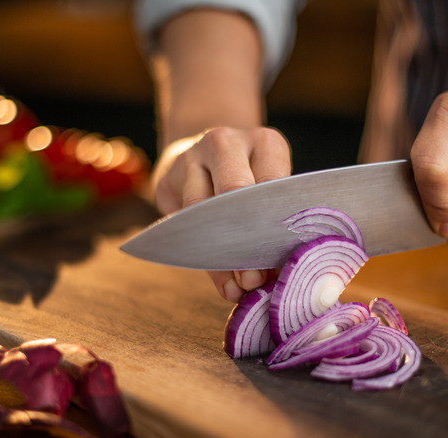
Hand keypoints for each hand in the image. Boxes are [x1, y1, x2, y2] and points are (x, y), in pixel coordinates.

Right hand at [153, 126, 291, 300]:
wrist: (202, 154)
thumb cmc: (250, 180)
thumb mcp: (271, 188)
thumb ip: (275, 223)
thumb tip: (279, 276)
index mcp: (264, 142)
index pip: (273, 182)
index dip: (276, 224)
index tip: (281, 261)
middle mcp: (226, 143)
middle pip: (234, 190)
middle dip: (246, 239)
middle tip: (255, 279)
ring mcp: (191, 157)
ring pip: (202, 210)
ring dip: (222, 256)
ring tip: (238, 287)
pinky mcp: (166, 179)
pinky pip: (182, 224)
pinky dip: (203, 259)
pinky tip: (222, 282)